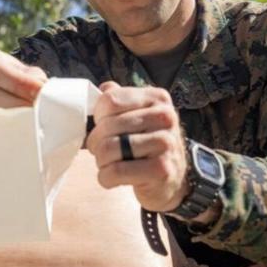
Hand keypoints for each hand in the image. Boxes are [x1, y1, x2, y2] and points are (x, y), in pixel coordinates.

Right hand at [0, 45, 47, 145]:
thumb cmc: (11, 79)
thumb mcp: (21, 71)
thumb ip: (32, 78)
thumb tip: (43, 93)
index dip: (18, 82)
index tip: (39, 93)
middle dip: (15, 106)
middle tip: (38, 115)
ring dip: (7, 124)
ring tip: (31, 128)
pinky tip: (15, 140)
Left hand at [85, 81, 189, 212]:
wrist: (171, 178)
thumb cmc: (146, 144)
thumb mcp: (137, 115)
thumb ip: (119, 99)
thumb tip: (104, 88)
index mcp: (157, 98)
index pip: (110, 100)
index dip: (98, 117)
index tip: (102, 126)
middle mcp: (165, 117)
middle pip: (107, 126)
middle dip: (95, 142)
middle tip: (100, 150)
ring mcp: (165, 143)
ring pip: (109, 149)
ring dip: (100, 161)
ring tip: (108, 163)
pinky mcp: (161, 169)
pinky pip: (117, 171)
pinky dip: (106, 177)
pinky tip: (112, 178)